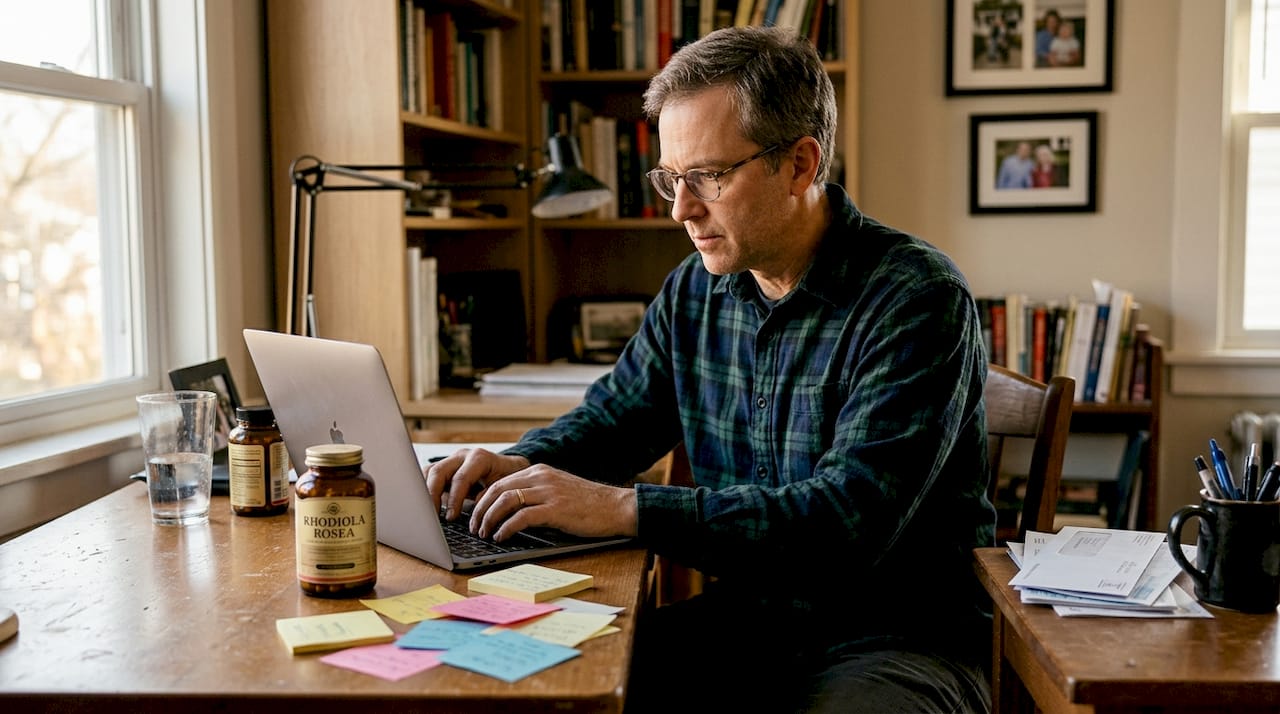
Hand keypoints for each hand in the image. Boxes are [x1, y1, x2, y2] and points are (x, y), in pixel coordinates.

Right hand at [424, 447, 529, 520]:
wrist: (511, 469)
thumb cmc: (510, 479)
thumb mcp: (506, 487)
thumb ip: (491, 495)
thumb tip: (477, 507)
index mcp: (479, 458)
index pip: (461, 478)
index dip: (454, 499)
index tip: (451, 517)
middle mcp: (463, 456)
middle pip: (439, 472)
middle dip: (432, 495)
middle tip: (431, 517)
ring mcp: (452, 461)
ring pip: (429, 472)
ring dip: (424, 492)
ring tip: (423, 513)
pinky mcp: (445, 469)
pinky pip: (427, 476)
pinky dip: (422, 489)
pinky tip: (421, 505)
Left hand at [469, 463, 637, 541]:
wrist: (616, 507)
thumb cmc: (588, 504)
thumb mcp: (558, 491)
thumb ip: (536, 494)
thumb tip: (509, 511)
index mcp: (539, 471)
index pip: (500, 481)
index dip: (483, 498)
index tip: (475, 514)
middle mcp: (541, 477)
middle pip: (497, 489)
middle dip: (480, 509)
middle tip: (474, 527)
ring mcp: (548, 492)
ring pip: (505, 500)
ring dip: (489, 519)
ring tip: (484, 534)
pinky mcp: (556, 509)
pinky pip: (522, 516)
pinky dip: (507, 528)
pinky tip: (502, 537)